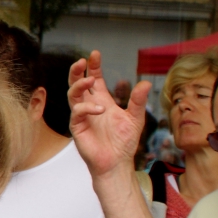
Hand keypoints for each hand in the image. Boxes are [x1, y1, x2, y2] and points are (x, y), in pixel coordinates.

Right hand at [67, 51, 151, 177]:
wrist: (116, 163)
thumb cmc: (123, 143)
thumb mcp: (135, 119)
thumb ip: (137, 101)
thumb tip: (145, 83)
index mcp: (102, 101)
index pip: (94, 79)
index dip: (93, 66)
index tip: (95, 54)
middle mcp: (90, 106)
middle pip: (77, 83)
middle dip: (77, 70)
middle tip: (82, 61)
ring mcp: (82, 116)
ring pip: (72, 94)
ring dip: (79, 84)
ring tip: (90, 80)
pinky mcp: (78, 127)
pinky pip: (77, 112)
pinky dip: (86, 107)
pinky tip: (99, 109)